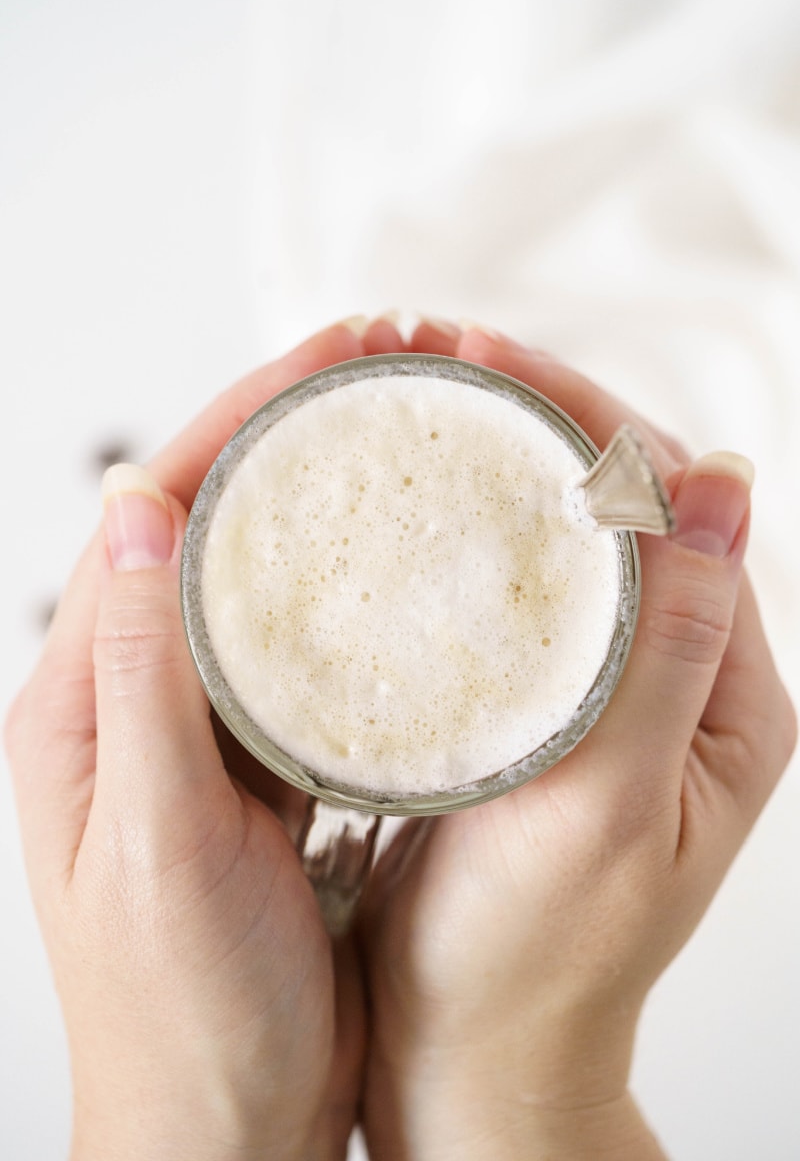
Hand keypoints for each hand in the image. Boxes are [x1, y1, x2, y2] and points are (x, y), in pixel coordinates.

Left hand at [4, 316, 404, 1160]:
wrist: (220, 1130)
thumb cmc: (176, 1013)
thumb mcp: (147, 839)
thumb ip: (141, 676)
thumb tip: (140, 508)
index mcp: (84, 704)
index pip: (153, 524)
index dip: (235, 427)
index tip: (321, 358)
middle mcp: (141, 702)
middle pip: (215, 534)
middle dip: (293, 442)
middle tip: (382, 372)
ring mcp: (207, 735)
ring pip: (268, 588)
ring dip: (330, 513)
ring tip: (406, 447)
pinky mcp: (266, 772)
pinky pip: (309, 662)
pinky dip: (357, 606)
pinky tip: (411, 579)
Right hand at [360, 322, 796, 1160]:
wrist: (475, 1056)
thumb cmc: (537, 961)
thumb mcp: (612, 806)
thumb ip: (667, 645)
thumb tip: (719, 482)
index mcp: (722, 693)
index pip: (671, 505)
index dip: (584, 416)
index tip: (489, 358)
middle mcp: (669, 677)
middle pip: (616, 503)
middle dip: (532, 417)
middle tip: (435, 356)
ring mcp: (597, 689)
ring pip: (558, 538)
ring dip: (495, 463)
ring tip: (416, 405)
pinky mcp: (532, 709)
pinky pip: (511, 592)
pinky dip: (464, 535)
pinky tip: (408, 506)